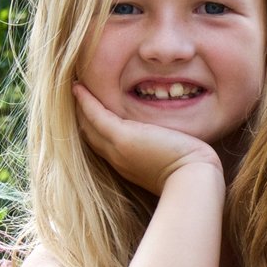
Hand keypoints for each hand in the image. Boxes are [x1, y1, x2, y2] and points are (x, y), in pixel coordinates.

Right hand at [73, 84, 224, 194]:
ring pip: (88, 125)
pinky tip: (78, 87)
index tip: (88, 114)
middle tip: (74, 97)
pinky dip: (86, 101)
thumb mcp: (173, 160)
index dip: (94, 129)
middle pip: (90, 135)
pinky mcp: (123, 137)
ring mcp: (117, 149)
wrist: (193, 179)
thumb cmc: (192, 172)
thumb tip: (175, 142)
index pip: (104, 145)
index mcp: (128, 165)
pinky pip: (96, 115)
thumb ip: (165, 150)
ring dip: (79, 106)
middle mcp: (118, 159)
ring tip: (74, 88)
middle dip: (81, 117)